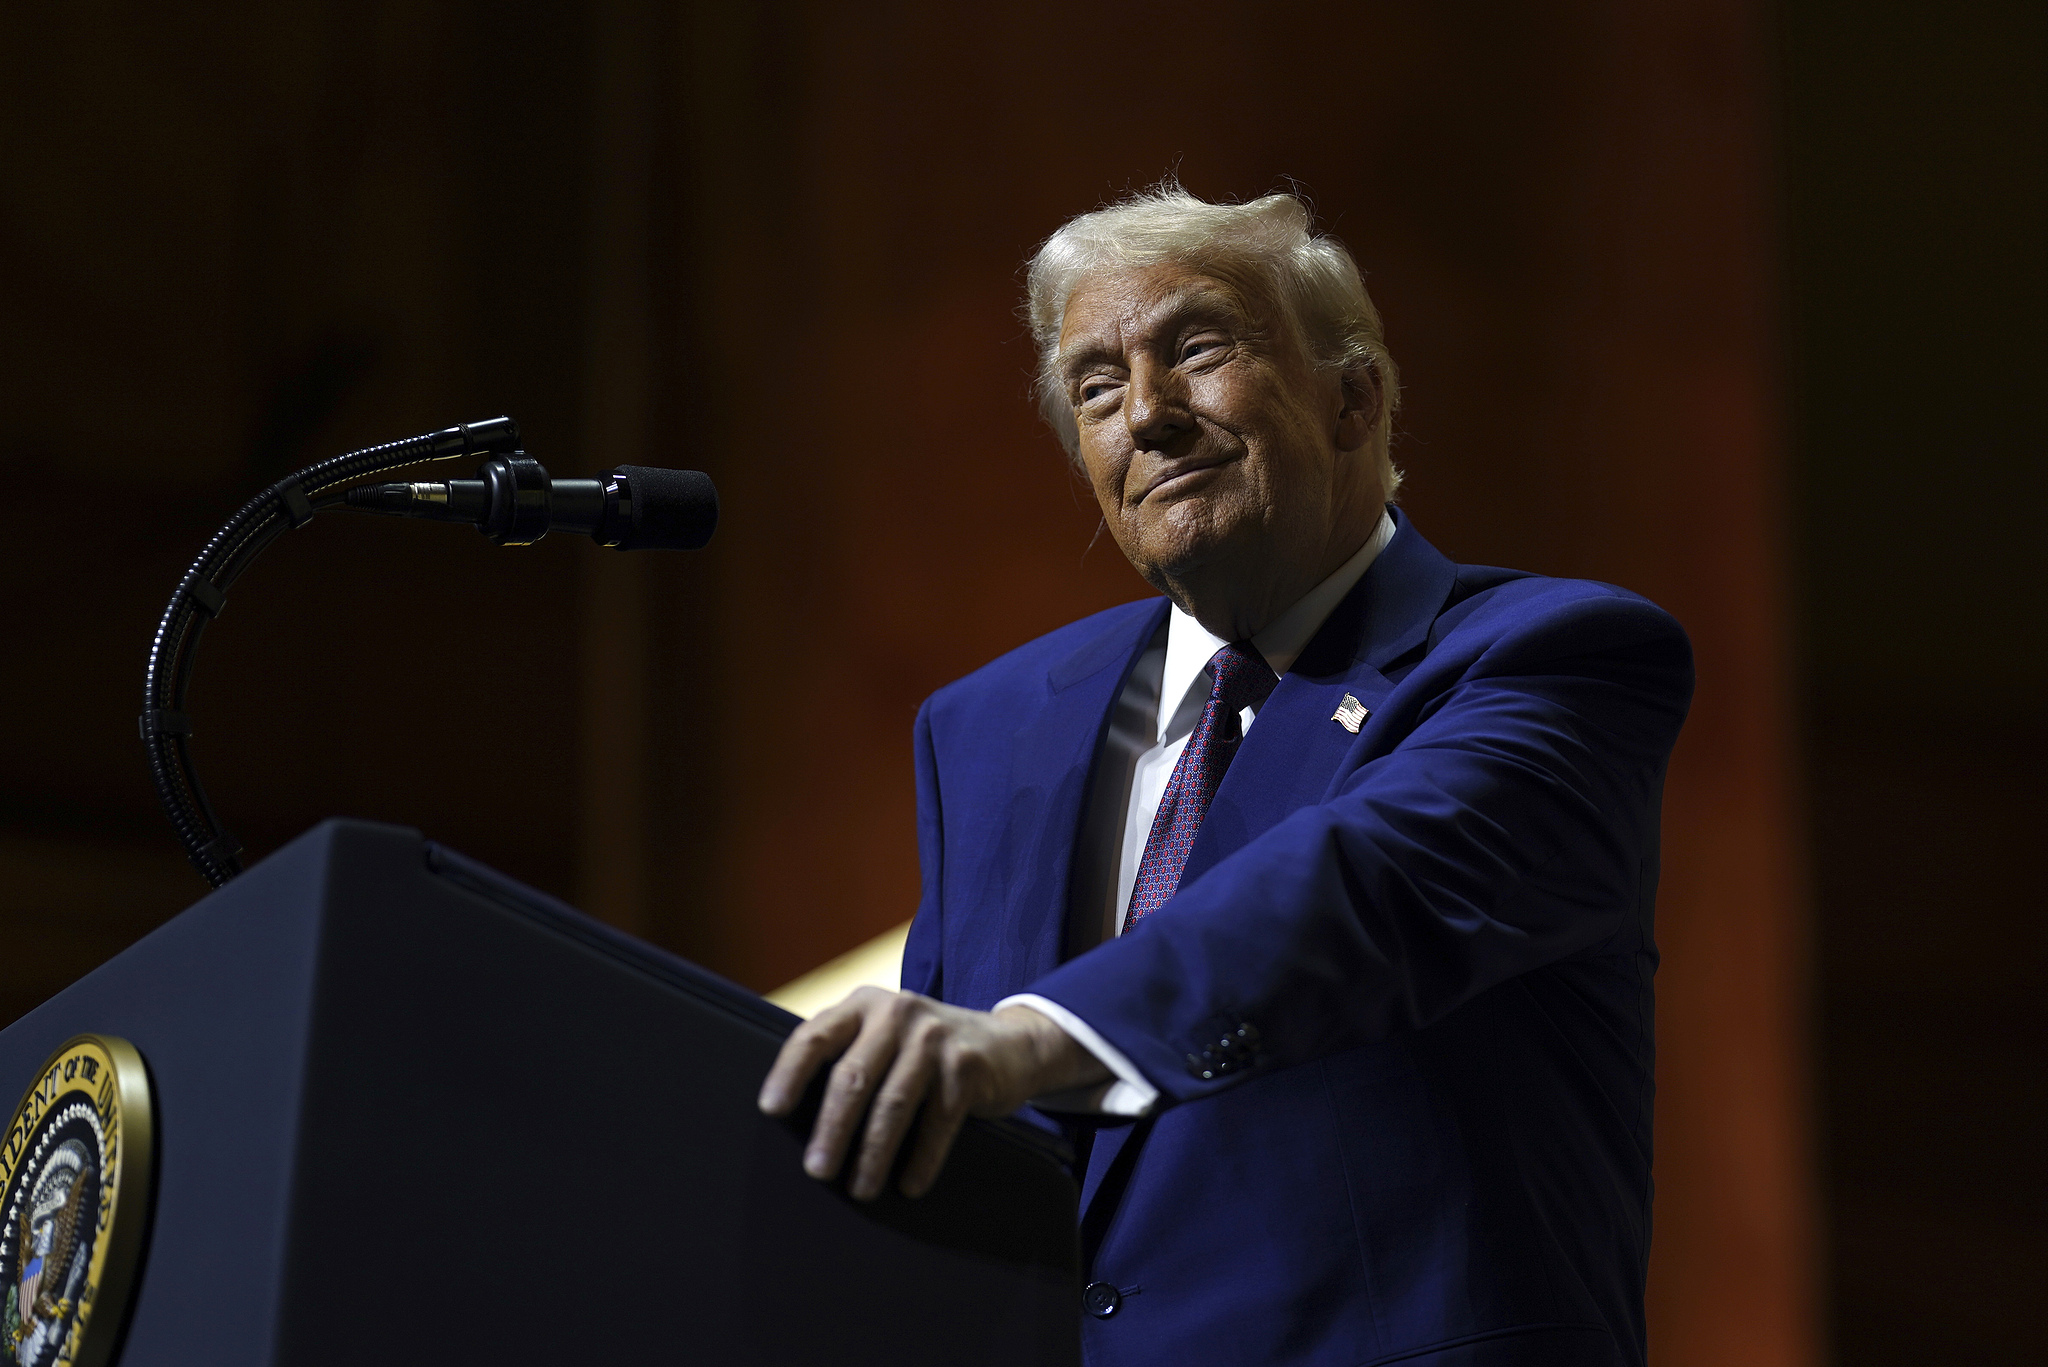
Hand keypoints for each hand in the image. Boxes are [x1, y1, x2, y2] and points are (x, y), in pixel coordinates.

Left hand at [757, 988, 1109, 1199]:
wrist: (1009, 1045)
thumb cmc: (927, 1051)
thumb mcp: (886, 1036)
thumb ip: (849, 1054)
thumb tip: (793, 1119)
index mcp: (865, 1005)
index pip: (815, 1036)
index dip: (789, 1073)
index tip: (771, 1109)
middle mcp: (898, 1013)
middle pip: (853, 1076)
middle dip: (832, 1129)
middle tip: (816, 1170)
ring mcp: (935, 1038)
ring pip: (893, 1104)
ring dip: (873, 1154)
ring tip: (860, 1189)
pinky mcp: (966, 1067)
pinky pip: (937, 1123)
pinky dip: (921, 1160)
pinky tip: (909, 1185)